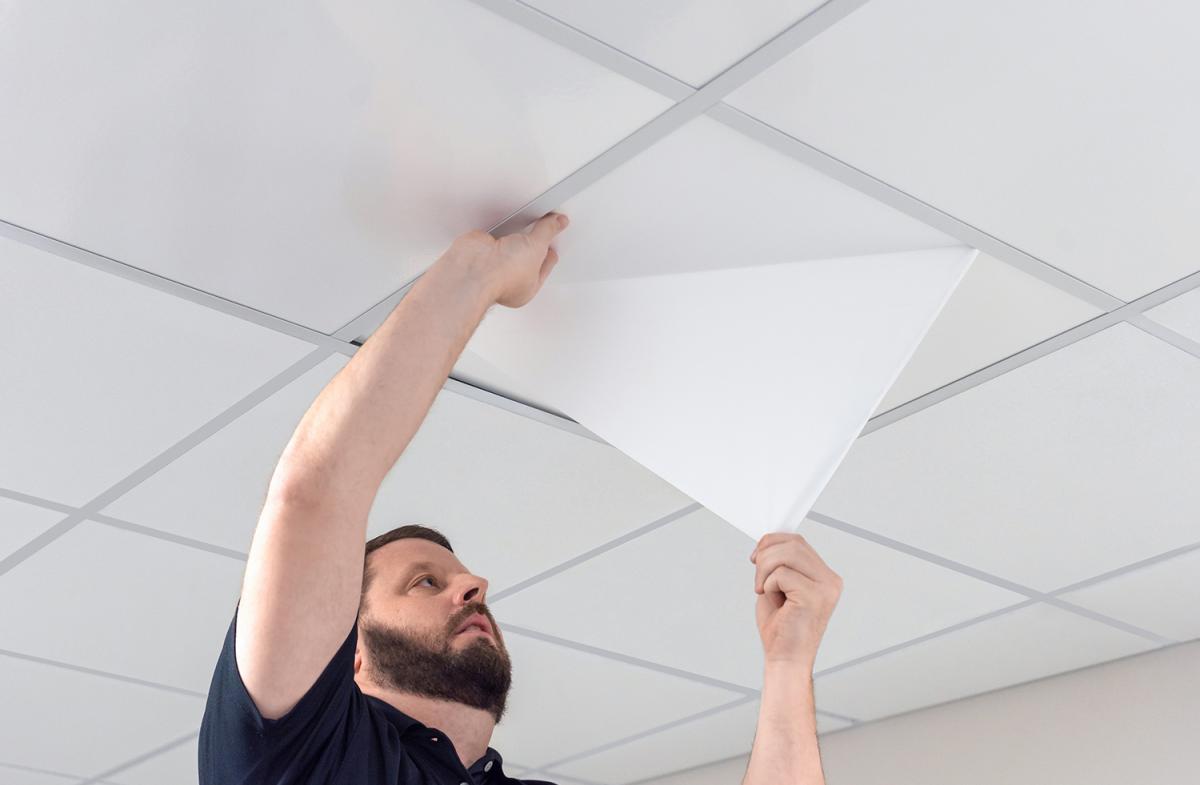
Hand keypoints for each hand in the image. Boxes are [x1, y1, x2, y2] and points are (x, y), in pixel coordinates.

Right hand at [444, 212, 569, 308]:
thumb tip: (559, 222)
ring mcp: (494, 264)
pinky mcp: (482, 250)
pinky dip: (499, 227)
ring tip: (526, 218)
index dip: (552, 247)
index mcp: (527, 286)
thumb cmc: (503, 274)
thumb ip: (548, 232)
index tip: (557, 230)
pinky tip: (505, 220)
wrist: (474, 267)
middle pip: (528, 253)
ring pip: (510, 244)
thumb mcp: (537, 248)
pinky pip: (495, 235)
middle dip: (535, 239)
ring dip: (516, 232)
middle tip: (544, 222)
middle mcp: (509, 278)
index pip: (545, 264)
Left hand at [751, 532, 841, 669]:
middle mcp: (830, 580)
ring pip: (787, 553)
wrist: (785, 659)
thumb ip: (780, 563)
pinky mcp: (814, 597)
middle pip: (793, 543)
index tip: (756, 556)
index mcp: (824, 576)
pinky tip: (776, 603)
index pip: (798, 542)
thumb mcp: (779, 587)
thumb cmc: (781, 629)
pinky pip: (781, 574)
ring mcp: (825, 588)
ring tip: (765, 591)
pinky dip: (769, 586)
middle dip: (765, 556)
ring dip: (765, 571)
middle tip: (758, 579)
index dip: (772, 542)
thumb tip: (768, 541)